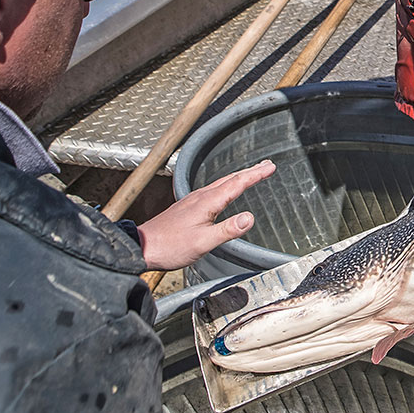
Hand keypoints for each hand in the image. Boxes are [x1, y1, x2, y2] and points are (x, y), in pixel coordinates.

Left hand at [134, 160, 275, 271]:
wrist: (142, 247)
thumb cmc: (171, 247)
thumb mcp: (203, 243)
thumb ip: (228, 230)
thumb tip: (251, 217)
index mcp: (208, 202)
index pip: (237, 184)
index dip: (256, 175)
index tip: (271, 167)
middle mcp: (200, 196)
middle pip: (230, 179)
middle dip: (250, 171)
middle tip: (267, 165)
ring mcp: (192, 199)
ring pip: (221, 183)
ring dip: (238, 177)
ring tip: (251, 174)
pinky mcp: (187, 206)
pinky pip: (212, 189)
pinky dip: (226, 184)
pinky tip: (224, 190)